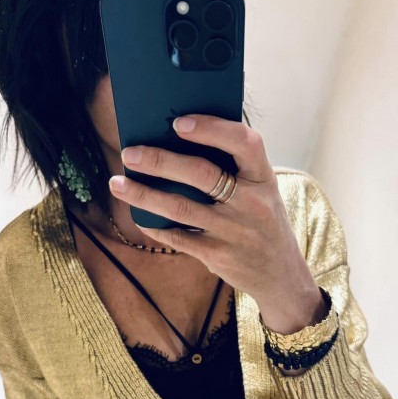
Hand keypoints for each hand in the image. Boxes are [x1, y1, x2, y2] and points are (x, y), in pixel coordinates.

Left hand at [111, 114, 312, 305]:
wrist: (280, 274)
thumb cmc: (261, 220)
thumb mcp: (261, 190)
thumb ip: (233, 168)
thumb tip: (175, 141)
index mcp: (264, 177)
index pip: (243, 142)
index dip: (211, 129)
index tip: (179, 124)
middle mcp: (252, 203)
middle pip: (201, 174)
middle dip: (160, 161)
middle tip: (129, 154)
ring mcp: (234, 231)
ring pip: (179, 207)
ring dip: (143, 194)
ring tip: (117, 183)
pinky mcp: (217, 255)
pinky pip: (177, 236)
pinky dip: (153, 225)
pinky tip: (138, 215)